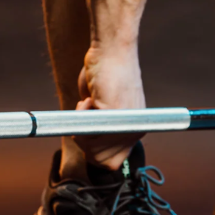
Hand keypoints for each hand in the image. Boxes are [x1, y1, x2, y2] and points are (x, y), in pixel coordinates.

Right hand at [73, 46, 146, 168]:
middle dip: (84, 140)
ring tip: (91, 103)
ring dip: (81, 124)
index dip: (92, 152)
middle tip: (89, 114)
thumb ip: (100, 129)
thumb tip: (87, 145)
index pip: (111, 164)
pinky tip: (90, 97)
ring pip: (89, 146)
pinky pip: (85, 127)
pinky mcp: (114, 113)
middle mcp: (134, 131)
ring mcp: (126, 124)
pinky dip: (80, 112)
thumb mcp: (104, 109)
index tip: (88, 132)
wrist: (112, 51)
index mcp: (134, 132)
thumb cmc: (105, 75)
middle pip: (98, 159)